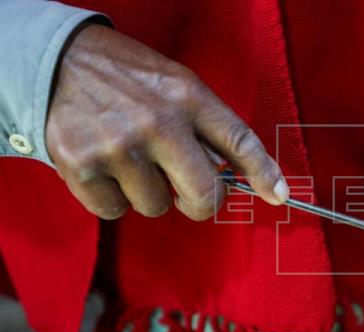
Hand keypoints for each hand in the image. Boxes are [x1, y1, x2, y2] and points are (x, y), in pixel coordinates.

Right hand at [46, 24, 287, 219]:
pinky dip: (113, 198)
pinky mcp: (82, 166)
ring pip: (157, 207)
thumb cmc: (127, 78)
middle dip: (201, 203)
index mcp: (187, 97)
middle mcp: (157, 122)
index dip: (264, 173)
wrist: (57, 61)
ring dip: (149, 193)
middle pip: (205, 195)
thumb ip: (205, 127)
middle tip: (188, 192)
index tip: (279, 197)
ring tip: (130, 158)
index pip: (239, 141)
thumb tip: (235, 176)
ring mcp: (119, 146)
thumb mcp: (176, 85)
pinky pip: (116, 211)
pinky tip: (104, 167)